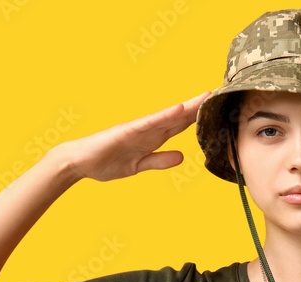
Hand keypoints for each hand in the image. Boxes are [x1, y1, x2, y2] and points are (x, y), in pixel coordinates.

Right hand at [59, 91, 210, 181]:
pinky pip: (149, 123)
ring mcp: (138, 129)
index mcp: (152, 138)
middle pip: (180, 117)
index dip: (199, 118)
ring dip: (188, 106)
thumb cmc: (105, 162)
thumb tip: (181, 158)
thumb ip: (159, 160)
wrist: (79, 163)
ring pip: (168, 116)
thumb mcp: (139, 166)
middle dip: (200, 107)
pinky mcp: (127, 131)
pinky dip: (164, 116)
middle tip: (221, 95)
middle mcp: (148, 130)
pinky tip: (179, 110)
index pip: (181, 126)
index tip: (218, 111)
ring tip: (207, 96)